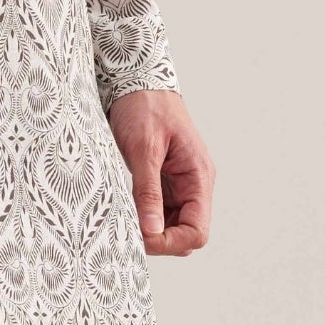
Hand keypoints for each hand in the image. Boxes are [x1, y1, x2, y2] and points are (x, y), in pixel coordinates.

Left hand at [106, 87, 211, 256]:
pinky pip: (160, 210)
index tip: (142, 237)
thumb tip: (151, 230)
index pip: (197, 231)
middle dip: (160, 240)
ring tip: (125, 221)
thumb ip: (148, 192)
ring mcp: (180, 184)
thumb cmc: (145, 108)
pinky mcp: (165, 180)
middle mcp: (194, 184)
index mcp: (198, 176)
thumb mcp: (143, 150)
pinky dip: (145, 217)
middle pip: (186, 233)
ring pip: (172, 225)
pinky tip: (127, 210)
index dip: (170, 242)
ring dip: (152, 230)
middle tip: (129, 232)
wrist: (138, 81)